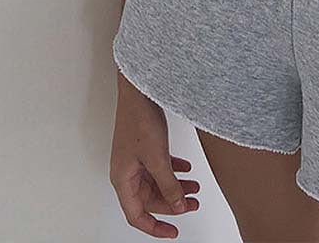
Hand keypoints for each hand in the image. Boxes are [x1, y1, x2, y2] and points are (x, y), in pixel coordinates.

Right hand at [110, 74, 200, 238]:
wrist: (139, 90)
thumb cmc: (139, 120)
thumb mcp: (157, 158)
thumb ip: (169, 185)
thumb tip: (179, 206)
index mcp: (123, 179)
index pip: (137, 215)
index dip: (155, 227)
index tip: (173, 232)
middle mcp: (127, 172)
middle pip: (150, 199)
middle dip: (173, 204)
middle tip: (193, 204)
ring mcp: (135, 159)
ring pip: (157, 182)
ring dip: (176, 186)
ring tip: (195, 187)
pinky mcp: (144, 146)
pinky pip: (159, 166)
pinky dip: (174, 170)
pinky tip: (187, 168)